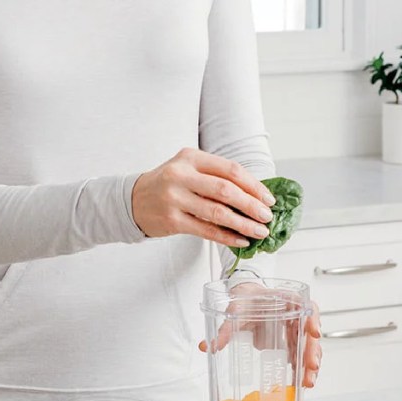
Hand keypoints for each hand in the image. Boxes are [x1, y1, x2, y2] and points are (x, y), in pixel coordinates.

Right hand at [132, 148, 276, 247]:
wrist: (133, 200)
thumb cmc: (169, 185)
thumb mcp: (189, 170)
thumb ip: (217, 177)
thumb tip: (256, 196)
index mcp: (191, 158)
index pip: (230, 170)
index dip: (253, 185)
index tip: (269, 199)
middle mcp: (181, 175)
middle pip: (226, 191)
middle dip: (251, 206)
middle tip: (268, 217)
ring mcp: (174, 198)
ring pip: (217, 213)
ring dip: (243, 224)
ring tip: (260, 232)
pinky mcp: (171, 220)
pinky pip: (206, 230)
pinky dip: (227, 237)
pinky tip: (241, 241)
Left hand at [199, 283, 322, 387]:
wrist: (246, 298)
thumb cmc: (246, 299)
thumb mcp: (235, 310)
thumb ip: (225, 328)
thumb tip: (208, 347)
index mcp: (288, 300)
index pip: (308, 307)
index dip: (313, 320)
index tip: (313, 332)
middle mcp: (296, 314)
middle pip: (311, 332)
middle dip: (312, 352)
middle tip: (311, 368)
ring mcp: (295, 329)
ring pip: (309, 347)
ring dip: (310, 364)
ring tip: (307, 382)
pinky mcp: (291, 341)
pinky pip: (300, 354)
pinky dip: (302, 368)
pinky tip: (301, 381)